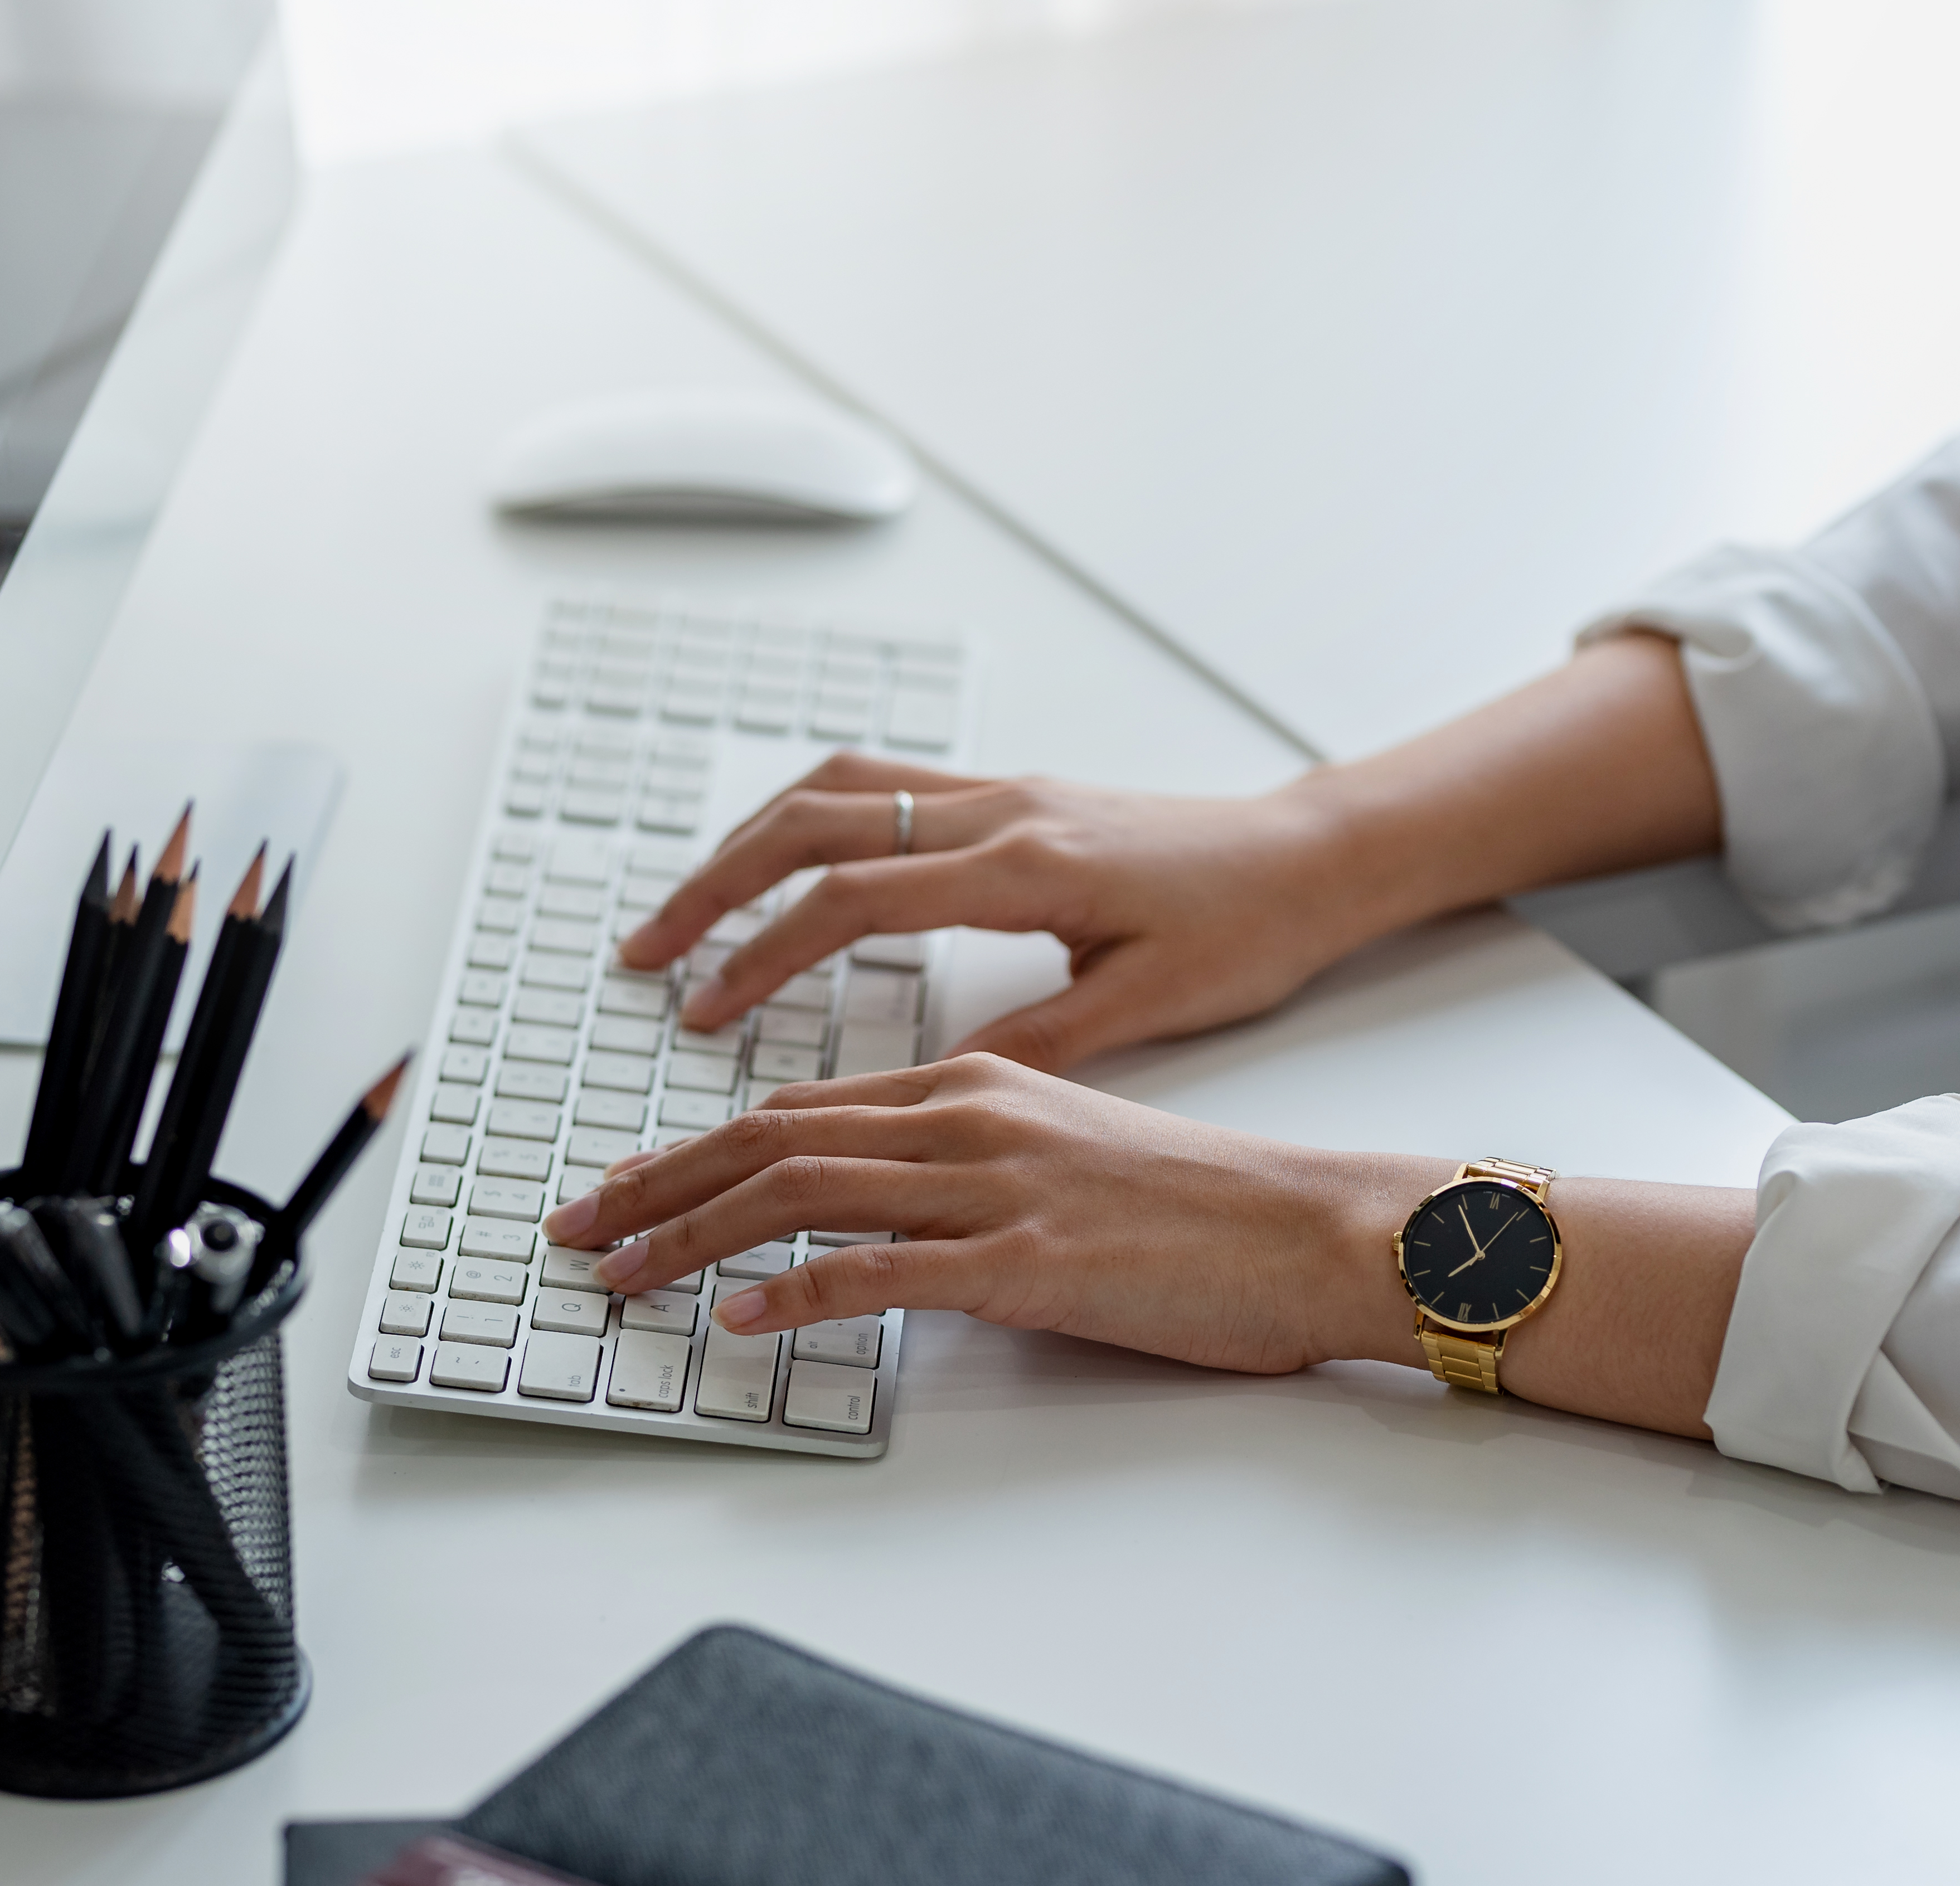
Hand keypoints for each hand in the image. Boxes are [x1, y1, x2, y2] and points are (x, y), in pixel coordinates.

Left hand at [540, 1053, 1443, 1373]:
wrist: (1315, 1225)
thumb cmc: (1203, 1204)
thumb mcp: (1066, 1149)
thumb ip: (972, 1160)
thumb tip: (888, 1207)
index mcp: (975, 1085)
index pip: (799, 1108)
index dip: (694, 1146)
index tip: (625, 1182)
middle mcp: (969, 1118)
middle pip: (773, 1140)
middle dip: (657, 1184)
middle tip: (580, 1227)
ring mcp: (995, 1189)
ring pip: (802, 1195)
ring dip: (694, 1236)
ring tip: (624, 1273)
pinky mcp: (1027, 1263)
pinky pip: (882, 1274)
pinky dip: (798, 1296)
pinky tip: (744, 1322)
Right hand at [614, 752, 1392, 1072]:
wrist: (1313, 856)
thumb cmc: (1249, 930)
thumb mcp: (1148, 1008)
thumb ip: (1036, 1048)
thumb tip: (933, 1094)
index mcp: (1024, 865)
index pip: (851, 898)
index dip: (762, 953)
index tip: (704, 1009)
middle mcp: (999, 810)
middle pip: (812, 823)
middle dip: (714, 885)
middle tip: (646, 954)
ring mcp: (1001, 792)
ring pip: (834, 788)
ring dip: (747, 845)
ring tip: (687, 913)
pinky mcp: (1011, 796)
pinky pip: (878, 786)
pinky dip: (807, 824)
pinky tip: (780, 874)